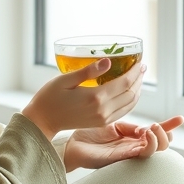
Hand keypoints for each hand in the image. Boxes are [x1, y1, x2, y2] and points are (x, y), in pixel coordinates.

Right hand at [21, 60, 146, 140]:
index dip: (135, 71)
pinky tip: (129, 92)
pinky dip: (130, 101)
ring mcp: (103, 119)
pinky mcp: (101, 123)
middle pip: (131, 93)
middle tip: (141, 66)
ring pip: (130, 104)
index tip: (140, 61)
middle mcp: (103, 110)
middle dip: (139, 79)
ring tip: (138, 77)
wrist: (42, 121)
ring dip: (137, 90)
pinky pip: (123, 112)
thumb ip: (88, 71)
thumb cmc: (50, 97)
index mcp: (95, 97)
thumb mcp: (66, 79)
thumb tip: (108, 61)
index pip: (124, 83)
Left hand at [63, 116, 183, 170]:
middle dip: (166, 134)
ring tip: (152, 128)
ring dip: (159, 139)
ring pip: (154, 152)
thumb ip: (130, 126)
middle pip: (161, 146)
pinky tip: (147, 134)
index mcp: (132, 138)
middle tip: (158, 125)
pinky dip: (148, 145)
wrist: (71, 143)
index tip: (180, 119)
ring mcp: (128, 154)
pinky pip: (141, 155)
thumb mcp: (113, 124)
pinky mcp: (121, 159)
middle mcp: (133, 147)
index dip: (169, 127)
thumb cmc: (89, 134)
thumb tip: (146, 127)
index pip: (156, 133)